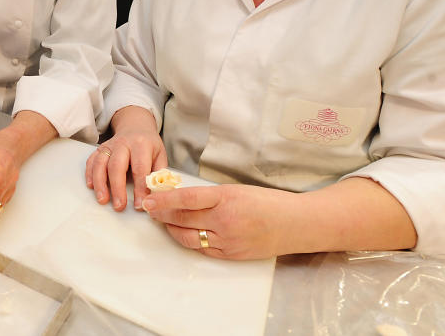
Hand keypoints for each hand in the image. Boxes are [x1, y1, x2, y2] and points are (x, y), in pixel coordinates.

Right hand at [86, 106, 166, 211]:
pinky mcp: (100, 149)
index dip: (139, 188)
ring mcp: (110, 145)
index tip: (139, 204)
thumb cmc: (149, 144)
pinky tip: (92, 186)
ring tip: (103, 200)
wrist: (135, 126)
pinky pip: (92, 161)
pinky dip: (90, 174)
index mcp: (142, 145)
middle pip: (117, 166)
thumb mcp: (160, 155)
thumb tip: (156, 195)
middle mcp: (124, 143)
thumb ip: (158, 174)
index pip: (140, 168)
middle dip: (117, 188)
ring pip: (101, 163)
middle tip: (119, 206)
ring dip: (100, 183)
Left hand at [142, 184, 299, 259]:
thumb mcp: (237, 190)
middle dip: (162, 214)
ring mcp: (227, 241)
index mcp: (226, 198)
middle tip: (149, 208)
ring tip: (163, 221)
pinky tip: (182, 233)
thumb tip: (183, 197)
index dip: (164, 200)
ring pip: (188, 237)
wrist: (296, 224)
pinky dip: (189, 241)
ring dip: (171, 229)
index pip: (186, 199)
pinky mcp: (230, 255)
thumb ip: (211, 195)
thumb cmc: (268, 202)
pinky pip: (202, 249)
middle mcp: (224, 221)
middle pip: (183, 219)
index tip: (148, 199)